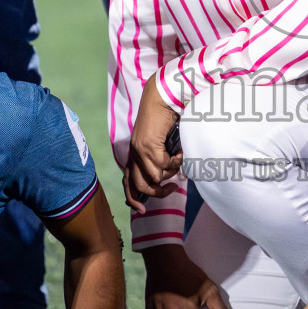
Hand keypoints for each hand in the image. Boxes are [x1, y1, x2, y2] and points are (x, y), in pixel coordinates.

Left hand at [126, 77, 181, 202]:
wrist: (162, 98)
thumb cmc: (165, 118)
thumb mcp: (161, 143)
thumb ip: (161, 158)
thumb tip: (171, 176)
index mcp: (134, 153)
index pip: (128, 182)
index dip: (133, 198)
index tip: (142, 210)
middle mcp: (134, 154)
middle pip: (141, 185)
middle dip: (159, 191)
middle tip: (173, 188)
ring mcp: (140, 150)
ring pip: (156, 176)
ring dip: (172, 170)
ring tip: (179, 157)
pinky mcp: (148, 146)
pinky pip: (164, 164)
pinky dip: (176, 161)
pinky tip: (179, 151)